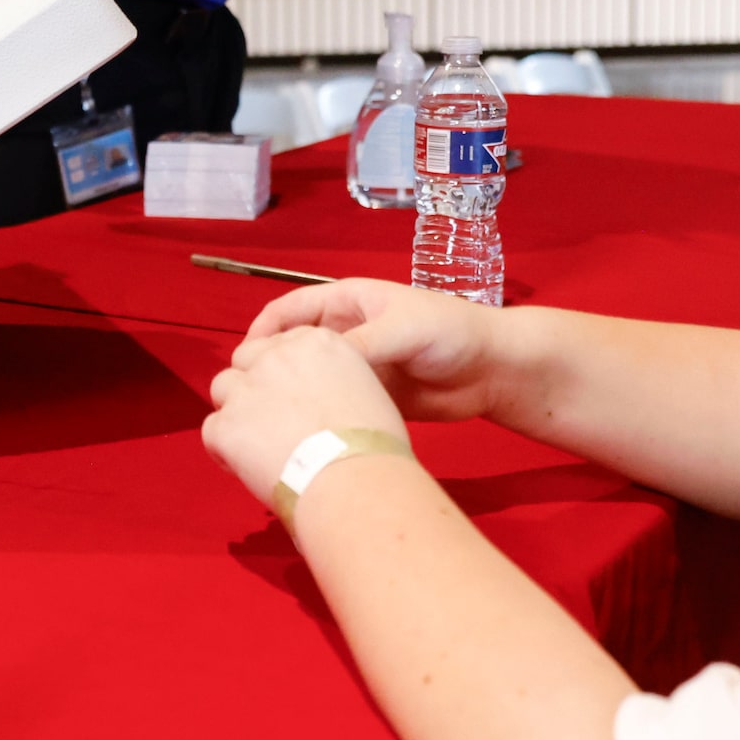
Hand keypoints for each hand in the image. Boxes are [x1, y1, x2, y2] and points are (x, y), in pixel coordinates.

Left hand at [203, 325, 408, 505]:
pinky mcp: (227, 423)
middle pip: (247, 358)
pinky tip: (246, 468)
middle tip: (270, 419)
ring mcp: (248, 389)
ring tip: (257, 444)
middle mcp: (278, 356)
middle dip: (253, 384)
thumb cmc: (375, 448)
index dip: (282, 371)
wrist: (356, 483)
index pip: (282, 344)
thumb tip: (320, 400)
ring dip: (235, 411)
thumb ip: (335, 381)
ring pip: (223, 388)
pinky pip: (211, 430)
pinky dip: (223, 449)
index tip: (291, 396)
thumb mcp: (367, 391)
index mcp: (317, 343)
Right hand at [243, 279, 507, 423]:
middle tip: (250, 397)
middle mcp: (346, 334)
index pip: (289, 311)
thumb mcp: (401, 329)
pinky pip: (334, 406)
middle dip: (270, 368)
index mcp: (347, 303)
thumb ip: (359, 346)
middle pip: (293, 348)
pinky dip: (317, 419)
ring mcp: (357, 368)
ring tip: (269, 421)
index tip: (245, 360)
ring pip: (310, 381)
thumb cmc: (450, 332)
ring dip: (291, 397)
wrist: (494, 370)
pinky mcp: (369, 398)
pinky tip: (302, 436)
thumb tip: (310, 367)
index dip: (263, 331)